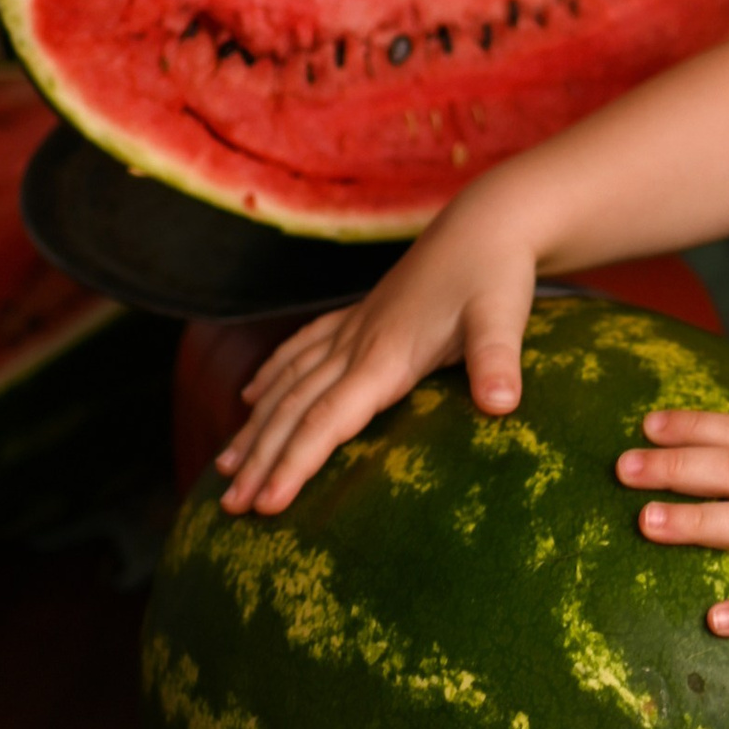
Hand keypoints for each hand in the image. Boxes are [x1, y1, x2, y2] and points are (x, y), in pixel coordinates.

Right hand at [216, 199, 539, 515]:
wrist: (488, 220)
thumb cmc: (497, 272)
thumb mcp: (504, 315)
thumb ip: (497, 360)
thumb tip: (502, 405)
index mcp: (385, 354)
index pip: (327, 419)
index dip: (294, 463)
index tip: (266, 505)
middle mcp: (357, 343)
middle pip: (295, 408)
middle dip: (260, 459)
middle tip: (229, 508)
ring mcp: (355, 328)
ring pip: (289, 383)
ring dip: (255, 427)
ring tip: (224, 468)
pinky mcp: (362, 316)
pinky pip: (302, 350)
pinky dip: (271, 376)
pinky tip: (250, 396)